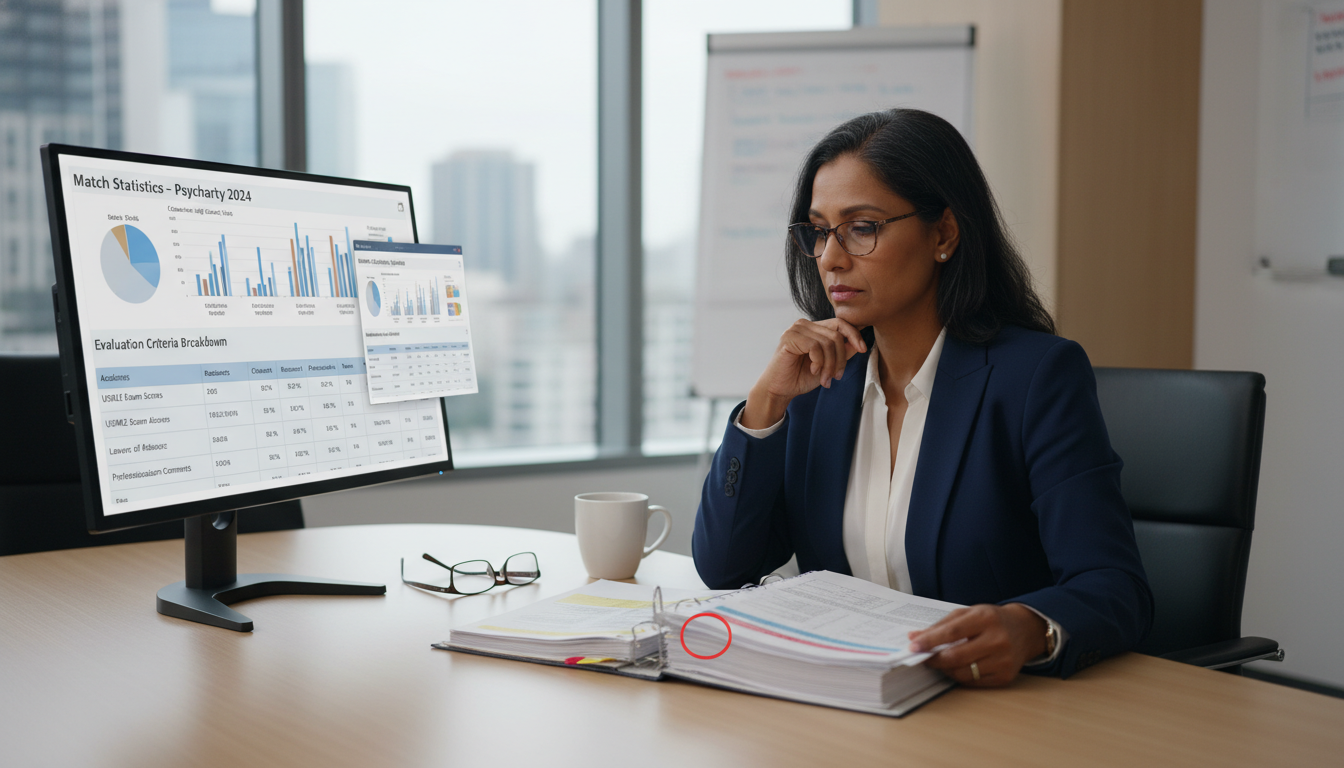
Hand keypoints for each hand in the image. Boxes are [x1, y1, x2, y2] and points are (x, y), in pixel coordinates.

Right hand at [740, 318, 866, 428]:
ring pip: (828, 342)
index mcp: (814, 328)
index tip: (863, 349)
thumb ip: (842, 353)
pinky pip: (815, 346)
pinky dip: (818, 362)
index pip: (840, 323)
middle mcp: (805, 325)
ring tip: (824, 378)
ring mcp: (796, 329)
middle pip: (837, 334)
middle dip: (840, 359)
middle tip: (836, 376)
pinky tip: (813, 370)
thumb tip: (858, 343)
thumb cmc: (800, 377)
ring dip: (830, 364)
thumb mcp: (828, 365)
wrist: (779, 390)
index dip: (854, 334)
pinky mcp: (789, 337)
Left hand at [907, 604, 1047, 687]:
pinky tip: (957, 667)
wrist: (1025, 630)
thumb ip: (941, 625)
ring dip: (945, 669)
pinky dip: (960, 676)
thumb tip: (914, 637)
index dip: (930, 641)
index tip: (912, 646)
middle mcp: (997, 640)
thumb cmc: (992, 620)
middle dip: (934, 659)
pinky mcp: (1005, 676)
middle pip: (956, 656)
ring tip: (940, 661)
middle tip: (923, 657)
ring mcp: (1003, 660)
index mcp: (986, 618)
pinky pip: (973, 682)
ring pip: (963, 673)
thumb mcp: (968, 613)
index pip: (952, 632)